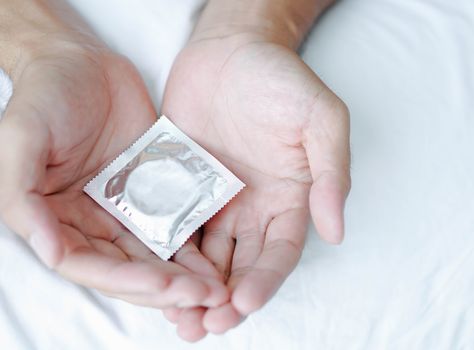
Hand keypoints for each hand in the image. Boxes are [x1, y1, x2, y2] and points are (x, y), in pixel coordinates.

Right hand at [0, 28, 227, 307]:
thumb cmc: (45, 95)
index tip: (166, 286)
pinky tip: (217, 261)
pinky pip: (172, 225)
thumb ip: (23, 195)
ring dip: (184, 278)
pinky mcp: (150, 193)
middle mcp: (88, 224)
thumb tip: (51, 252)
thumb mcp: (22, 138)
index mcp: (54, 220)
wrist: (82, 62)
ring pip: (154, 256)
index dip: (127, 281)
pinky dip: (193, 248)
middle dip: (165, 289)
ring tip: (217, 290)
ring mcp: (122, 211)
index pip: (90, 266)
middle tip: (205, 298)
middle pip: (128, 270)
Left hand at [161, 33, 350, 339]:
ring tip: (179, 322)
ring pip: (206, 257)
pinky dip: (167, 257)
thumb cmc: (281, 79)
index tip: (244, 303)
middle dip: (226, 300)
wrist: (231, 49)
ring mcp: (216, 200)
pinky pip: (173, 227)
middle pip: (241, 266)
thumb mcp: (322, 119)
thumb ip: (331, 174)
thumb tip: (335, 231)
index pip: (279, 253)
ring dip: (195, 291)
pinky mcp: (182, 187)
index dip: (265, 281)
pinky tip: (152, 279)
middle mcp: (253, 208)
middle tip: (205, 326)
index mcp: (289, 199)